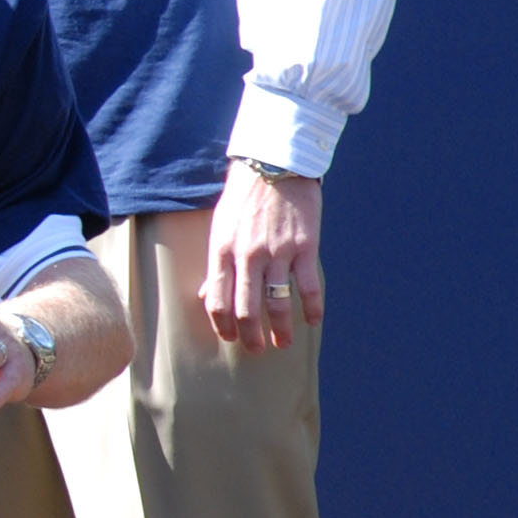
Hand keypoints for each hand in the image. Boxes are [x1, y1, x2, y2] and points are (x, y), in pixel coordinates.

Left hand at [202, 164, 323, 348]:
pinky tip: (312, 321)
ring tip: (282, 343)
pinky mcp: (305, 247)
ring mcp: (278, 252)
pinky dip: (312, 308)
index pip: (216, 298)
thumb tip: (205, 295)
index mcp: (222, 250)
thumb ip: (216, 264)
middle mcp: (247, 255)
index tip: (228, 338)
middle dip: (250, 336)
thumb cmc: (243, 200)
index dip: (222, 325)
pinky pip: (309, 286)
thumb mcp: (220, 229)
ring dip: (280, 329)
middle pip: (246, 308)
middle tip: (255, 350)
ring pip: (277, 302)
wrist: (274, 167)